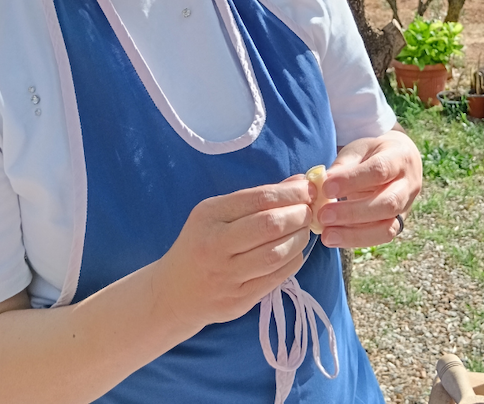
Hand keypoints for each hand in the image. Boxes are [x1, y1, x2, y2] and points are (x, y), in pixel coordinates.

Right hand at [153, 178, 314, 332]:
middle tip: (310, 210)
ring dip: (300, 238)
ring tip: (305, 229)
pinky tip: (296, 251)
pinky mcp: (237, 301)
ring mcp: (226, 276)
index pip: (259, 199)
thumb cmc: (201, 243)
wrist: (174, 293)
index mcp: (209, 216)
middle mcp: (215, 245)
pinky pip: (276, 278)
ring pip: (276, 254)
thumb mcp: (218, 213)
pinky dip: (294, 261)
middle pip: (270, 226)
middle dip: (299, 214)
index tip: (308, 189)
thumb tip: (300, 183)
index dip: (290, 193)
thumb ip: (257, 197)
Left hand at [317, 127, 421, 247]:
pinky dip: (358, 239)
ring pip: (388, 227)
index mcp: (400, 157)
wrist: (399, 161)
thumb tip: (321, 183)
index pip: (379, 169)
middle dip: (353, 212)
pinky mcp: (399, 223)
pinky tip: (337, 238)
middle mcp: (409, 184)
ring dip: (355, 234)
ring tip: (327, 235)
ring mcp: (407, 207)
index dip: (352, 180)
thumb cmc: (373, 154)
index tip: (326, 188)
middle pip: (387, 202)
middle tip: (323, 216)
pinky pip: (382, 237)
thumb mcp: (359, 150)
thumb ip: (343, 166)